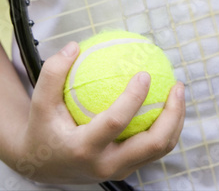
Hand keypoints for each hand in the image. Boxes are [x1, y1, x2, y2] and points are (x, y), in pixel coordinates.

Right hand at [14, 42, 184, 185]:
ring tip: (179, 91)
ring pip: (159, 150)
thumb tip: (74, 46)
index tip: (145, 73)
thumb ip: (53, 73)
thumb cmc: (42, 128)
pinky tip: (167, 101)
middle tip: (177, 86)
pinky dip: (167, 126)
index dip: (134, 98)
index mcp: (84, 149)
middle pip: (151, 145)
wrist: (42, 166)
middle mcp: (105, 166)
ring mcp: (119, 171)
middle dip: (172, 116)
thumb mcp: (39, 102)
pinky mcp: (127, 169)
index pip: (115, 123)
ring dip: (176, 121)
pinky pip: (154, 149)